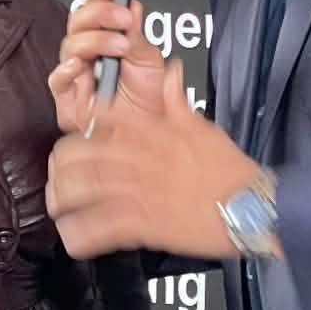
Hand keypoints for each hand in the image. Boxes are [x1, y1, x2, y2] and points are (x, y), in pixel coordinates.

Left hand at [47, 59, 258, 258]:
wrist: (252, 207)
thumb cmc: (231, 171)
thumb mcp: (203, 126)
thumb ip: (177, 100)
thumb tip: (171, 72)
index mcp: (153, 132)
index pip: (102, 117)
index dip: (80, 125)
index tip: (73, 135)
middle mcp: (141, 159)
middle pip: (80, 154)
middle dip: (61, 166)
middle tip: (57, 174)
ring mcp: (140, 192)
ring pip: (83, 190)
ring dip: (63, 199)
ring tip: (58, 207)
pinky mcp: (145, 225)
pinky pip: (100, 228)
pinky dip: (81, 234)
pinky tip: (73, 237)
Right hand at [48, 0, 166, 132]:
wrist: (150, 139)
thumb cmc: (149, 106)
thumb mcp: (151, 62)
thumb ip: (138, 34)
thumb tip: (131, 5)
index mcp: (106, 40)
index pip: (94, 9)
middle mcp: (88, 55)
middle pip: (77, 21)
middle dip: (99, 13)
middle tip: (123, 19)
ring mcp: (77, 76)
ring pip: (68, 45)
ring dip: (94, 40)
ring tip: (119, 46)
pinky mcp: (68, 100)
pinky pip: (57, 81)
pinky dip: (67, 70)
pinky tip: (80, 65)